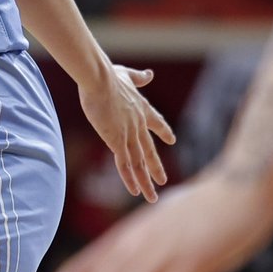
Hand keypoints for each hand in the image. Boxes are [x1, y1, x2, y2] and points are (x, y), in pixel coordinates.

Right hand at [78, 63, 174, 201]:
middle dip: (156, 168)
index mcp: (141, 108)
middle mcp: (139, 125)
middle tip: (163, 181)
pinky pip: (125, 164)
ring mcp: (129, 135)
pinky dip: (130, 179)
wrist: (100, 80)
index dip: (164, 132)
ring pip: (139, 163)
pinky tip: (135, 191)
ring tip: (151, 197)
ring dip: (145, 182)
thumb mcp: (126, 74)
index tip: (172, 140)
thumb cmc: (108, 75)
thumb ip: (138, 77)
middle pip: (149, 151)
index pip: (157, 123)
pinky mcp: (117, 141)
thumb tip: (149, 74)